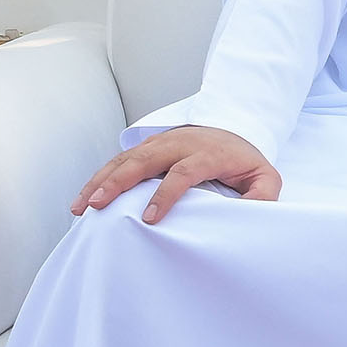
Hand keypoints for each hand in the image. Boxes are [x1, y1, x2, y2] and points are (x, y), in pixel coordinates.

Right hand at [74, 125, 279, 223]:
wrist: (234, 128)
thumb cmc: (245, 160)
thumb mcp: (264, 177)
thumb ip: (263, 195)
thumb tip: (252, 213)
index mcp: (206, 153)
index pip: (182, 172)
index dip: (165, 195)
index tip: (149, 219)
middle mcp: (179, 143)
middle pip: (144, 160)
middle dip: (118, 183)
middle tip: (98, 206)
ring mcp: (160, 142)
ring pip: (125, 159)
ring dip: (101, 181)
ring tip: (82, 206)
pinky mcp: (147, 147)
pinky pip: (119, 160)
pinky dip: (100, 177)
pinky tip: (84, 197)